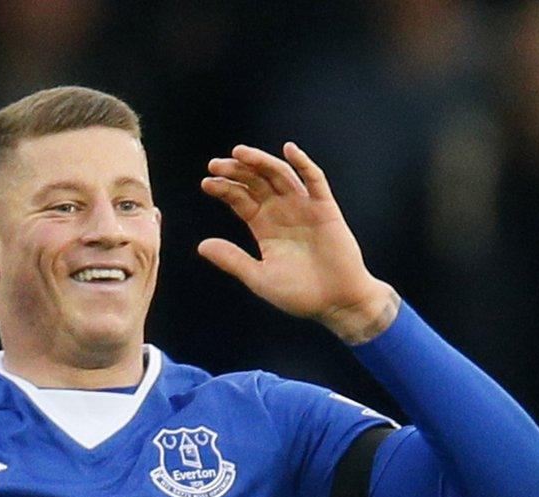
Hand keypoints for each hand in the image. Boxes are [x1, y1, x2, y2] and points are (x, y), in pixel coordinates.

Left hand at [198, 142, 398, 343]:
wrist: (337, 303)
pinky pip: (315, 181)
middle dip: (236, 171)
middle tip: (216, 164)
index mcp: (264, 226)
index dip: (224, 188)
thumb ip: (233, 260)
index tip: (206, 183)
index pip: (240, 198)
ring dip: (261, 162)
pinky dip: (304, 164)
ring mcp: (304, 207)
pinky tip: (290, 150)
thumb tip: (201, 246)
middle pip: (256, 182)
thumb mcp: (259, 277)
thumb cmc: (300, 294)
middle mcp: (282, 212)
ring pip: (280, 175)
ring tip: (239, 152)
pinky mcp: (325, 209)